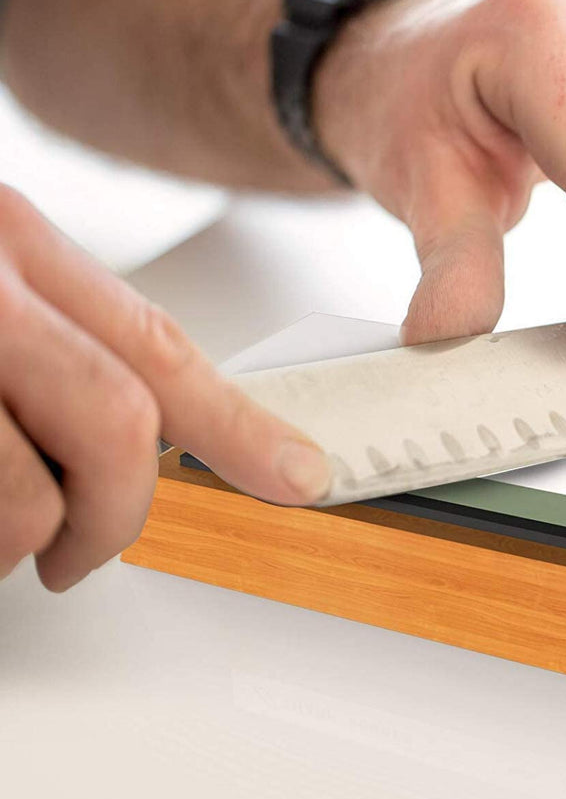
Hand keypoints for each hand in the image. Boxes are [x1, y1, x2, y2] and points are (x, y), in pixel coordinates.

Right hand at [0, 187, 331, 591]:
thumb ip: (60, 340)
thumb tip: (143, 430)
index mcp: (13, 244)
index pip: (162, 346)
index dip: (242, 426)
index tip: (303, 475)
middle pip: (119, 422)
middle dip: (116, 515)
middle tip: (85, 554)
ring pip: (29, 493)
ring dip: (21, 538)